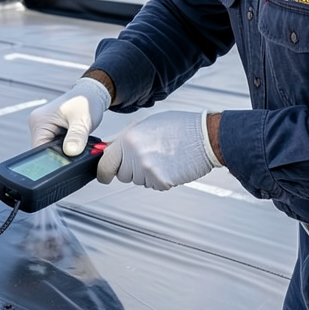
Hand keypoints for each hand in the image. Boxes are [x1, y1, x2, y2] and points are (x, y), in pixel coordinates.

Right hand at [29, 77, 111, 155]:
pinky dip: (64, 147)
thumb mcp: (83, 120)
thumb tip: (71, 152)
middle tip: (76, 154)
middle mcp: (37, 124)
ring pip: (50, 149)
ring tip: (77, 146)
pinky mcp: (50, 130)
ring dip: (63, 151)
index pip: (39, 149)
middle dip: (59, 155)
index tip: (66, 163)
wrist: (91, 94)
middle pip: (43, 151)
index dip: (52, 159)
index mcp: (39, 121)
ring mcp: (43, 127)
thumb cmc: (86, 102)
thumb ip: (77, 137)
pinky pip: (54, 145)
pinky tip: (74, 144)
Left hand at [97, 111, 221, 189]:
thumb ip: (125, 138)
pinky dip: (161, 179)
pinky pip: (154, 185)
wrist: (204, 137)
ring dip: (147, 173)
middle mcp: (134, 155)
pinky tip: (171, 164)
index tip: (105, 175)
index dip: (104, 171)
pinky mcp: (160, 181)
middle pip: (122, 174)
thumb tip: (107, 149)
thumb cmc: (179, 127)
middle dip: (131, 169)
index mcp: (128, 139)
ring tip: (163, 156)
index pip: (105, 164)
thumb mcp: (146, 124)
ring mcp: (147, 170)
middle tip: (149, 155)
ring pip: (138, 181)